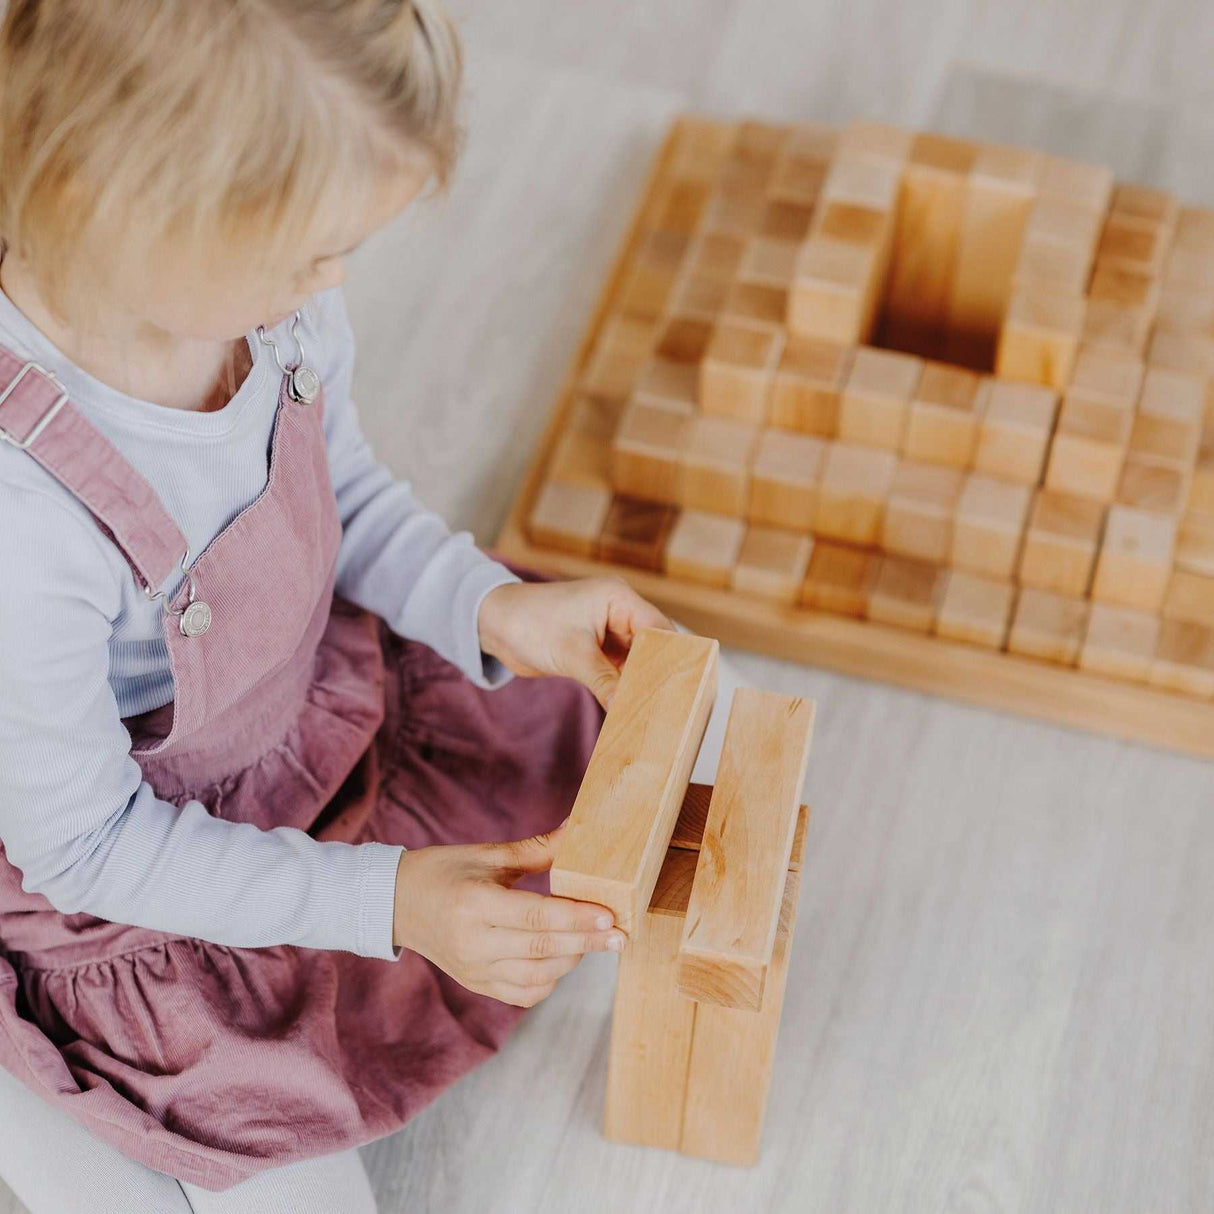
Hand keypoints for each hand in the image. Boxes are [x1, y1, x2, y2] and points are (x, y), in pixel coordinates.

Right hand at [392, 825, 624, 1007]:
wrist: (396, 904)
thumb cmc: (444, 871)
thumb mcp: (487, 854)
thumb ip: (537, 850)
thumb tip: (578, 829)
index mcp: (474, 904)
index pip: (537, 917)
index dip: (576, 917)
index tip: (610, 914)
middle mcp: (473, 943)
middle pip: (542, 949)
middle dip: (587, 942)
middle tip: (621, 934)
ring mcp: (474, 969)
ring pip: (537, 976)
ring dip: (572, 960)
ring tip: (595, 940)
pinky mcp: (476, 984)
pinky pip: (523, 993)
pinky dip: (550, 980)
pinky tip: (564, 959)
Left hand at [478, 577, 673, 707]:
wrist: (493, 623)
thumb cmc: (529, 623)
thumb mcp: (571, 654)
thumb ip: (603, 681)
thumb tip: (626, 708)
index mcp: (619, 598)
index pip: (659, 628)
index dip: (671, 657)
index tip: (682, 688)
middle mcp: (619, 612)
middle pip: (652, 646)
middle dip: (658, 673)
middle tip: (670, 706)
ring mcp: (608, 631)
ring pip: (637, 660)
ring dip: (640, 683)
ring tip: (653, 712)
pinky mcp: (596, 648)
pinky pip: (619, 669)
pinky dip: (623, 686)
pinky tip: (630, 707)